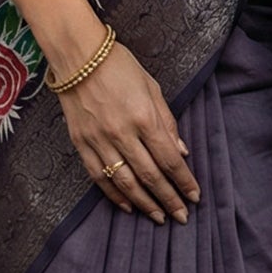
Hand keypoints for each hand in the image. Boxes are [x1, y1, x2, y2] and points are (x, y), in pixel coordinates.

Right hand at [56, 35, 199, 222]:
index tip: (194, 197)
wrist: (77, 55)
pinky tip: (128, 206)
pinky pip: (99, 177)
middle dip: (168, 199)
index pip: (169, 159)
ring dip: (144, 204)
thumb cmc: (119, 66)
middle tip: (181, 217)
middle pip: (150, 176)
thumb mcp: (152, 87)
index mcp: (144, 117)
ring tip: (158, 217)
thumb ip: (167, 122)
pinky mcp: (81, 143)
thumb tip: (181, 152)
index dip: (184, 181)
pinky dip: (114, 195)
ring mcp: (99, 140)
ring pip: (125, 182)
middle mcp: (122, 133)